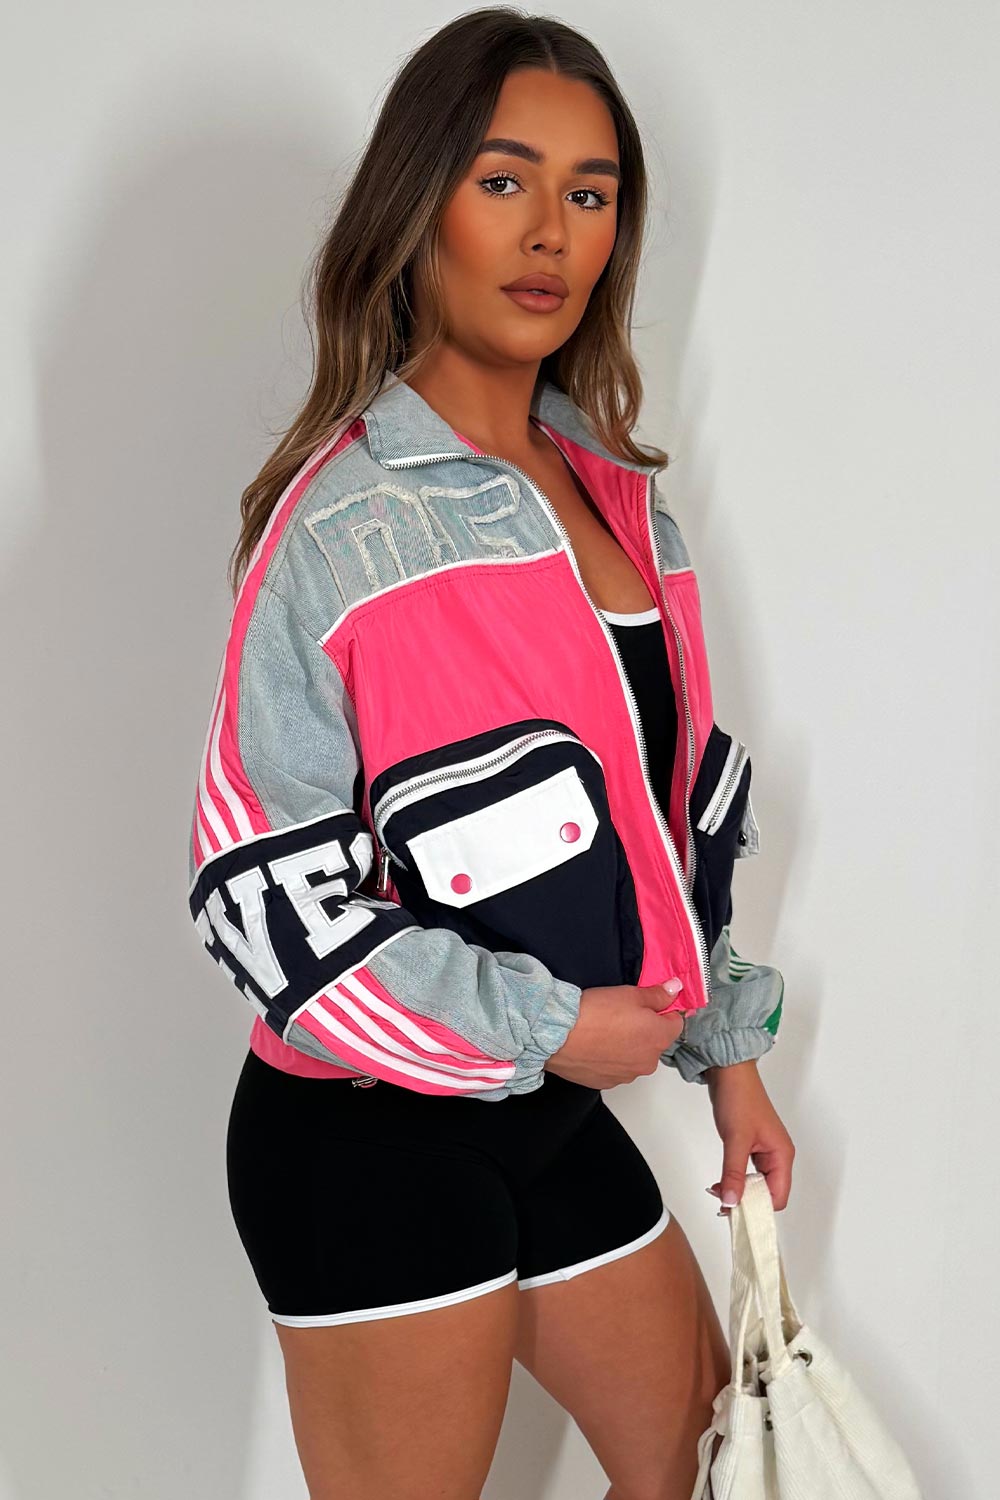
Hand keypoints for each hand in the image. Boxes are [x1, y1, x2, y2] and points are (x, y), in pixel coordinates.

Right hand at [543, 981, 687, 1089]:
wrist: (558, 1035)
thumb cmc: (596, 1012)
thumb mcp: (630, 994)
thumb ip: (658, 995)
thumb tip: (675, 990)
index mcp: (659, 1039)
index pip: (675, 1023)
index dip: (662, 1011)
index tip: (646, 1004)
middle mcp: (648, 1062)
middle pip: (654, 1042)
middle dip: (644, 1029)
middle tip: (621, 1015)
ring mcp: (627, 1076)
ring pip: (634, 1056)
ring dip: (626, 1045)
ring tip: (604, 1030)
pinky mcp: (606, 1083)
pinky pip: (615, 1068)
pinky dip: (609, 1058)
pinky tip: (594, 1045)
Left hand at [703, 1062, 794, 1214]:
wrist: (728, 1072)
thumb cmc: (739, 1098)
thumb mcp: (735, 1139)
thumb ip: (733, 1173)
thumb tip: (731, 1202)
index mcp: (782, 1155)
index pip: (778, 1197)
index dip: (758, 1208)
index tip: (736, 1213)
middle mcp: (777, 1156)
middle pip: (768, 1194)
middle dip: (746, 1201)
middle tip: (722, 1203)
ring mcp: (764, 1151)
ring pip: (756, 1184)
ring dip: (739, 1191)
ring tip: (718, 1192)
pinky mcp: (751, 1146)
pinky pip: (747, 1173)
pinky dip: (735, 1179)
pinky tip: (721, 1181)